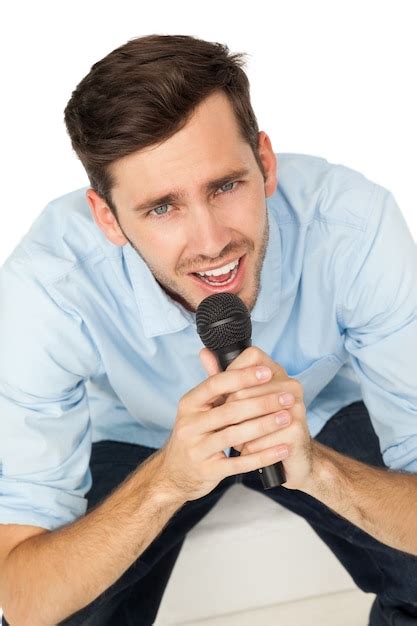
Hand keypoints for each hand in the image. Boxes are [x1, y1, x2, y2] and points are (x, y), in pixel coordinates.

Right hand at [158, 350, 301, 501]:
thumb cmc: (194, 434)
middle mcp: (190, 425)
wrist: (175, 473)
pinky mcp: (207, 471)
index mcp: (189, 403)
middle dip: (262, 402)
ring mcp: (197, 449)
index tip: (268, 372)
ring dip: (265, 426)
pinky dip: (264, 455)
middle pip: (230, 410)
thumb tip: (209, 351)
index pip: (216, 384)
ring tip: (288, 418)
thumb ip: (210, 383)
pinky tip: (282, 448)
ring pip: (235, 435)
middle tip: (287, 397)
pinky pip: (240, 463)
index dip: (242, 376)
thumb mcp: (197, 408)